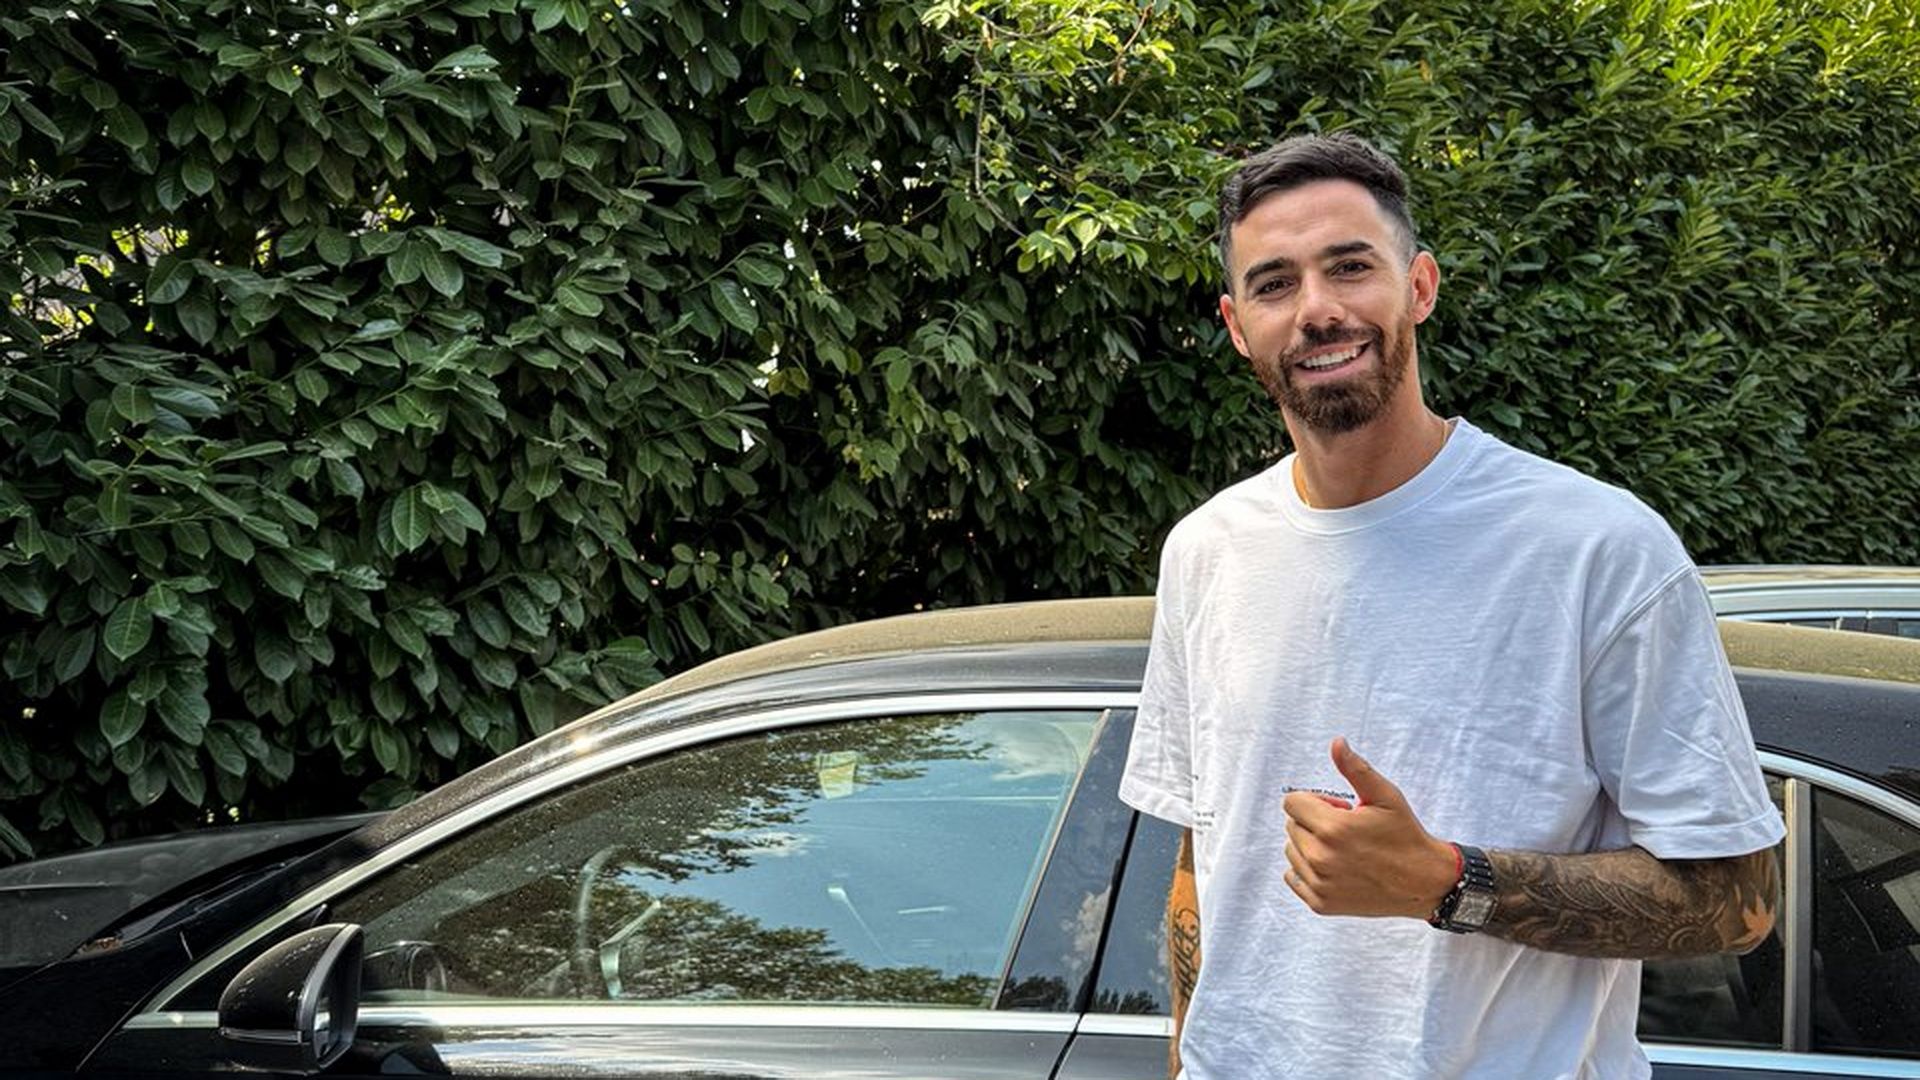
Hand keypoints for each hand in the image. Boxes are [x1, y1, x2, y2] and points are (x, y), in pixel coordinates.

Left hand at [1281, 737, 1459, 918]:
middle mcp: (1320, 858)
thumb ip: (1355, 768)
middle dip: (1314, 821)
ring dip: (1310, 845)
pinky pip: (1293, 876)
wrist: (1423, 882)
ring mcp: (1319, 883)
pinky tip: (1336, 867)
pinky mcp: (1320, 903)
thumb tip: (1337, 743)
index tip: (1341, 809)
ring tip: (1344, 849)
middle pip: (1291, 825)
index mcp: (1331, 828)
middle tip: (1347, 830)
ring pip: (1292, 850)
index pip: (1292, 802)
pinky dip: (1308, 870)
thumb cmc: (1404, 835)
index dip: (1316, 801)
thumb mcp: (1384, 796)